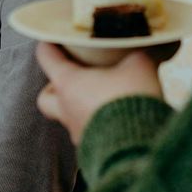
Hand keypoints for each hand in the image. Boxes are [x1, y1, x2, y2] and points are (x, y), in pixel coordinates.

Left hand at [35, 42, 164, 146]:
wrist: (139, 144)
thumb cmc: (130, 98)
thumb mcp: (139, 66)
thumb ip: (137, 55)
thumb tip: (146, 48)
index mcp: (68, 83)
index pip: (46, 58)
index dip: (49, 45)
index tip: (52, 40)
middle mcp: (66, 109)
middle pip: (45, 98)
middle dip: (55, 87)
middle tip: (73, 78)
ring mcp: (77, 132)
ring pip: (67, 118)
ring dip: (79, 107)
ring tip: (101, 98)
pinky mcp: (92, 151)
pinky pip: (88, 134)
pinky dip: (97, 125)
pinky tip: (116, 119)